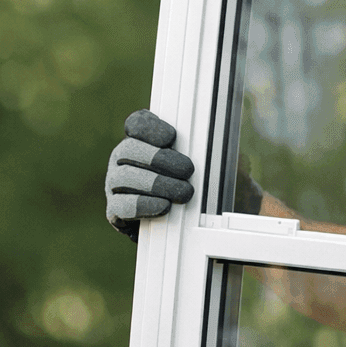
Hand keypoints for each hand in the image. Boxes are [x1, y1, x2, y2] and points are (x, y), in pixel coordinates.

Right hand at [104, 109, 194, 241]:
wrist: (169, 223)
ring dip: (157, 184)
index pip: (137, 124)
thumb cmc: (186, 185)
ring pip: (124, 177)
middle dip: (159, 159)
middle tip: (187, 170)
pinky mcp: (115, 209)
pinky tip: (164, 206)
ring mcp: (114, 184)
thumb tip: (231, 153)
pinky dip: (145, 205)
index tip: (171, 137)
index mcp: (140, 141)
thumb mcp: (200, 166)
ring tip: (184, 192)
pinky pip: (123, 205)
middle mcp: (122, 159)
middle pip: (128, 149)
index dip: (151, 128)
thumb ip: (206, 155)